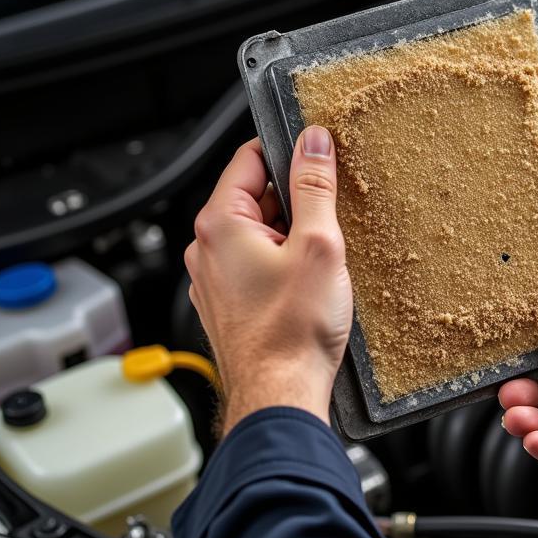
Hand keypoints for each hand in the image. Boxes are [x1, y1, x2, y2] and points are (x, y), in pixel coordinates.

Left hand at [184, 128, 352, 435]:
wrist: (279, 395)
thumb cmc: (291, 332)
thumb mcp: (318, 244)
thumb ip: (314, 186)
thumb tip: (313, 142)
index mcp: (220, 224)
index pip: (248, 158)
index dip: (286, 151)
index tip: (317, 155)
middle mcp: (207, 249)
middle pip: (254, 197)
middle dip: (294, 200)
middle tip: (329, 218)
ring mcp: (214, 279)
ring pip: (257, 234)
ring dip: (290, 235)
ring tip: (321, 257)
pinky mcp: (229, 304)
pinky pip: (255, 265)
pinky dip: (281, 264)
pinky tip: (308, 283)